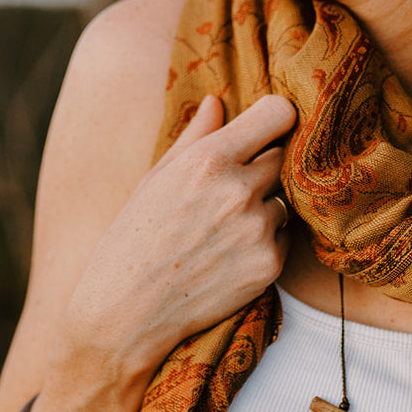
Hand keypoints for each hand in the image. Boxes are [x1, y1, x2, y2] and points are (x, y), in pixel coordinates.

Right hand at [62, 93, 296, 377]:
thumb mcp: (156, 178)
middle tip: (228, 191)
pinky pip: (284, 239)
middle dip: (262, 168)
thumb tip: (218, 101)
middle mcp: (239, 191)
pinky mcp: (269, 264)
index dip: (277, 119)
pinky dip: (264, 244)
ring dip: (263, 210)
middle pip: (282, 158)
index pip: (278, 114)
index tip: (269, 128)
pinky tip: (228, 257)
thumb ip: (195, 137)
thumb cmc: (134, 238)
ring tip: (221, 231)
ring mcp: (257, 230)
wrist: (128, 310)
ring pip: (283, 202)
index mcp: (209, 159)